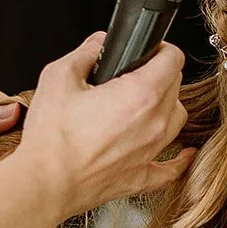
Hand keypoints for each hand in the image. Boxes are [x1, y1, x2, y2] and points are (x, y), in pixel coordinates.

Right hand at [12, 32, 194, 226]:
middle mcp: (154, 123)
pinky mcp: (142, 177)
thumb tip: (99, 44)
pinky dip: (179, 157)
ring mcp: (151, 152)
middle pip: (176, 87)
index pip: (173, 59)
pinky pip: (173, 167)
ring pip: (176, 119)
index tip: (150, 50)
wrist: (44, 183)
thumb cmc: (51, 138)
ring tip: (146, 104)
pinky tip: (182, 153)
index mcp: (140, 94)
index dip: (162, 49)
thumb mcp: (59, 77)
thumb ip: (85, 53)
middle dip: (160, 75)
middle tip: (137, 74)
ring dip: (166, 107)